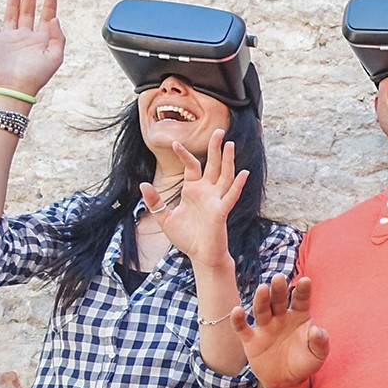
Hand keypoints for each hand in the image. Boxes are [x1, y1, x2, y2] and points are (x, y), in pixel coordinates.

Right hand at [0, 0, 64, 96]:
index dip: (49, 5)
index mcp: (41, 41)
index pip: (46, 18)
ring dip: (14, 2)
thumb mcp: (54, 58)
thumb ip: (57, 38)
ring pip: (12, 15)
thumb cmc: (36, 76)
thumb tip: (54, 19)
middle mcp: (25, 37)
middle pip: (29, 13)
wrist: (13, 88)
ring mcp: (9, 38)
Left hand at [140, 130, 247, 265]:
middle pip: (213, 165)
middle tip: (219, 131)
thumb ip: (155, 201)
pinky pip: (231, 196)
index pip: (192, 167)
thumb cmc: (186, 238)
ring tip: (230, 144)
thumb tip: (144, 184)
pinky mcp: (221, 212)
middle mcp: (207, 192)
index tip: (174, 143)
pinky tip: (243, 173)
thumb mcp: (164, 218)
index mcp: (193, 191)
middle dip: (216, 148)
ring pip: (224, 176)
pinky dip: (237, 185)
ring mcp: (216, 200)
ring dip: (228, 161)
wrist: (199, 255)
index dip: (184, 154)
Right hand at [232, 274, 329, 387]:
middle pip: (279, 300)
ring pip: (262, 310)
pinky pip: (242, 328)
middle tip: (278, 278)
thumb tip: (316, 331)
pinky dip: (238, 320)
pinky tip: (237, 310)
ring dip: (261, 299)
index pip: (301, 300)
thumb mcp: (318, 355)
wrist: (286, 381)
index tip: (305, 280)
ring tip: (262, 289)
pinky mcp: (251, 340)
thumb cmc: (305, 362)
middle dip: (279, 289)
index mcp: (299, 316)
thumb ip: (320, 342)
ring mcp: (265, 327)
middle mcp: (281, 317)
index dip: (303, 290)